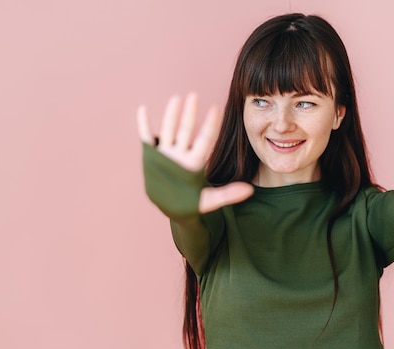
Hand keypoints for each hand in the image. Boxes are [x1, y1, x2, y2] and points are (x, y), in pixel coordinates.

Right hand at [137, 93, 253, 212]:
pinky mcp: (152, 157)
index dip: (210, 126)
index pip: (204, 140)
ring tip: (177, 98)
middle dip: (190, 114)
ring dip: (171, 115)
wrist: (173, 208)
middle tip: (194, 95)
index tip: (216, 109)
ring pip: (168, 130)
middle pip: (186, 130)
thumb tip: (250, 190)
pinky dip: (143, 124)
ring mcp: (166, 154)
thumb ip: (228, 194)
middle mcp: (180, 155)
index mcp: (194, 162)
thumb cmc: (191, 204)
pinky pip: (146, 137)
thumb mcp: (209, 200)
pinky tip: (143, 109)